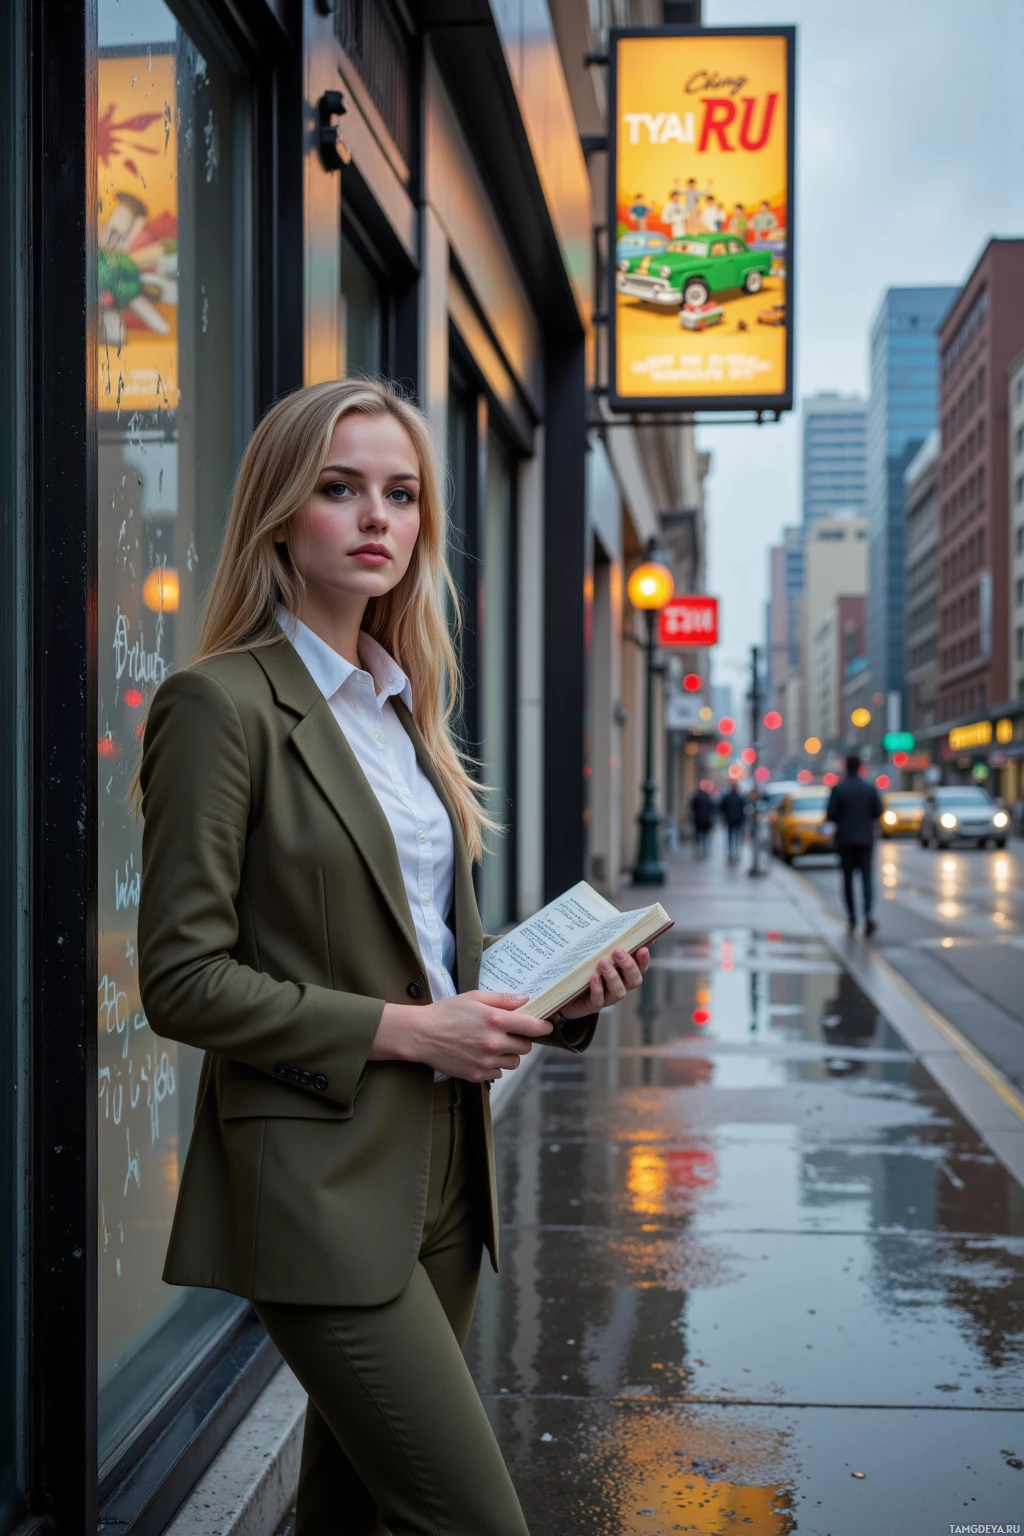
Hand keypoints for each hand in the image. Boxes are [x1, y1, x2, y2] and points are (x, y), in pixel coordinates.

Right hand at [372, 992, 552, 1081]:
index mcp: (494, 1020)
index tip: (545, 1027)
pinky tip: (481, 1055)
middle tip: (509, 1033)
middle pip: (525, 1047)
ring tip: (493, 1045)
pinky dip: (494, 1065)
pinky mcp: (477, 1075)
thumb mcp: (474, 997)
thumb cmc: (446, 1012)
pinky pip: (498, 1073)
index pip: (532, 1027)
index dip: (543, 1027)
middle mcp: (493, 1043)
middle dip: (521, 1039)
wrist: (421, 1035)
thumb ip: (503, 999)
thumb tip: (526, 999)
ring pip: (513, 1062)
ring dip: (509, 1054)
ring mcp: (485, 1061)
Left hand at [557, 946, 650, 1020]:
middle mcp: (620, 986)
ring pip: (619, 992)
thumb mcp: (595, 953)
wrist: (564, 992)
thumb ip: (609, 942)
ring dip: (613, 976)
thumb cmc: (584, 968)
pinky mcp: (592, 1005)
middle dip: (629, 966)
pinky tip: (593, 978)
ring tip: (603, 962)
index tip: (642, 948)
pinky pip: (599, 1000)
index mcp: (624, 973)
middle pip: (634, 980)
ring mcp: (607, 997)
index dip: (644, 959)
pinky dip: (598, 989)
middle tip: (617, 951)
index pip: (640, 967)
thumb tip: (623, 924)